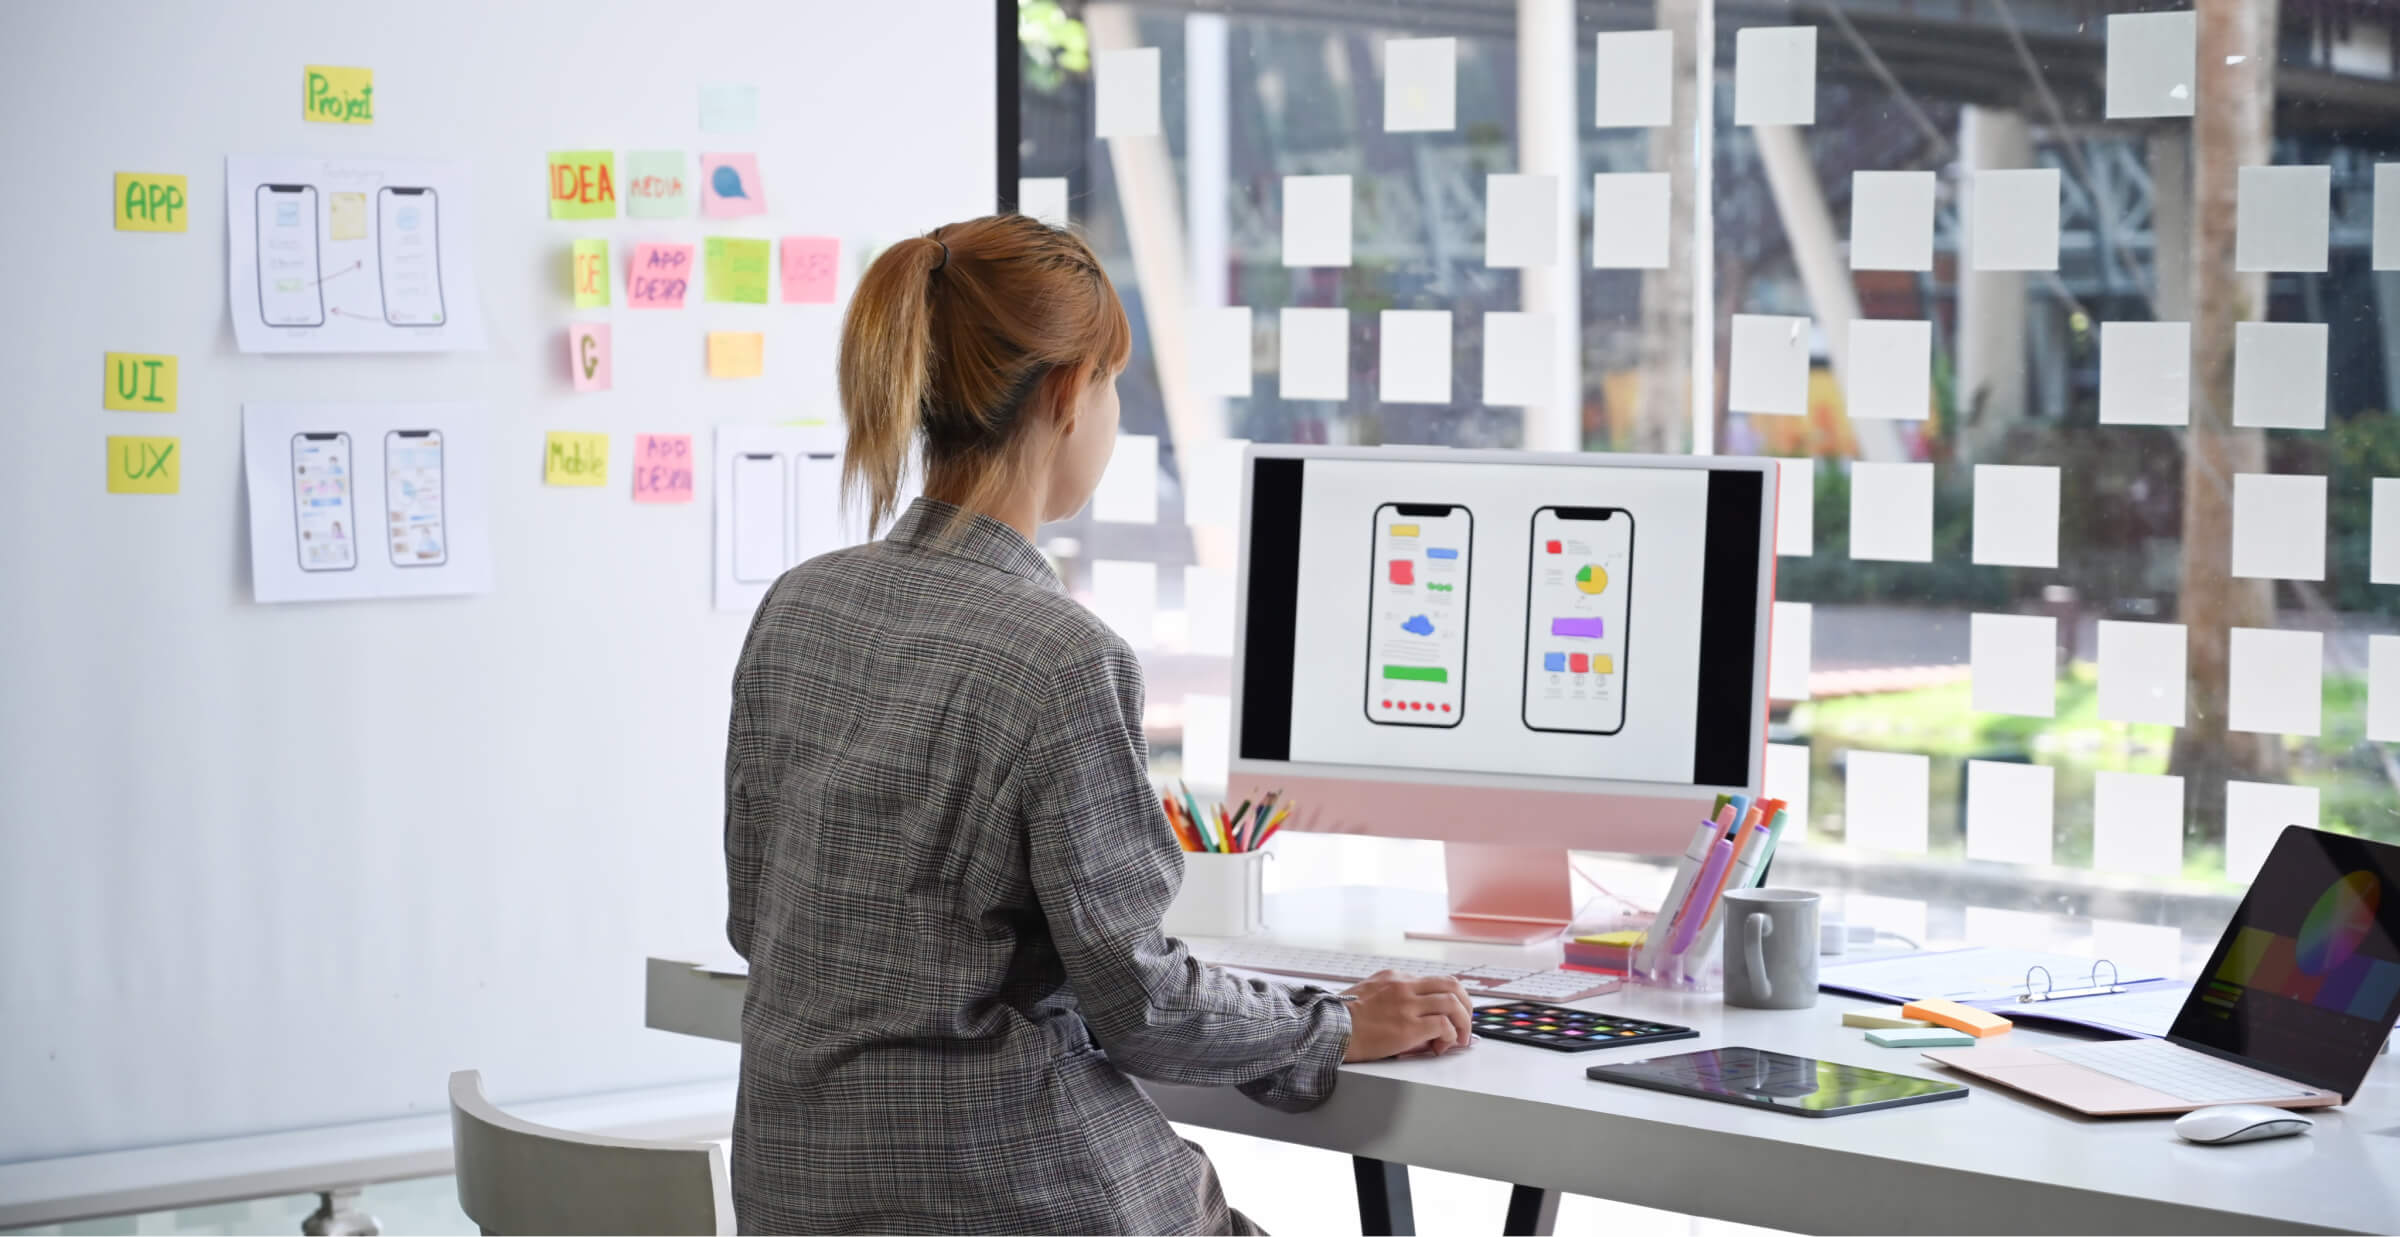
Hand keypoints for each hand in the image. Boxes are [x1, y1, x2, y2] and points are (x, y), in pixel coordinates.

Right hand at [1338, 970, 1472, 1061]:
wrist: (1328, 1029)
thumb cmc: (1340, 1018)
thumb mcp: (1366, 993)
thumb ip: (1388, 996)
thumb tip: (1407, 1013)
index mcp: (1394, 978)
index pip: (1433, 981)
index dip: (1448, 999)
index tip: (1450, 1014)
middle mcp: (1405, 986)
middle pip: (1452, 986)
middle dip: (1465, 1005)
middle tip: (1465, 1023)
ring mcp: (1408, 1006)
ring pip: (1453, 1003)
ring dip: (1463, 1023)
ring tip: (1460, 1039)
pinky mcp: (1409, 1027)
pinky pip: (1444, 1026)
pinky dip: (1450, 1036)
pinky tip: (1441, 1046)